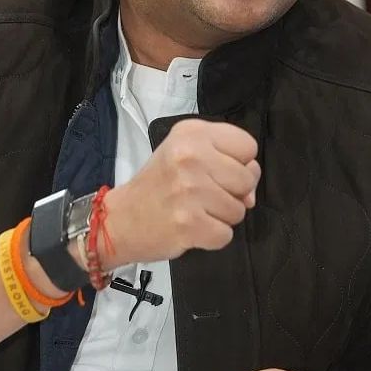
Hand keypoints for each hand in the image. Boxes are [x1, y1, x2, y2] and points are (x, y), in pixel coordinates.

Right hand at [103, 119, 259, 267]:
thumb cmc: (158, 185)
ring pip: (239, 209)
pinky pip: (225, 235)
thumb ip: (225, 164)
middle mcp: (190, 156)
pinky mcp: (189, 223)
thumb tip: (251, 195)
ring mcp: (189, 190)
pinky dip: (212, 237)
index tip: (217, 171)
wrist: (120, 219)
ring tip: (195, 211)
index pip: (248, 145)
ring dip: (221, 217)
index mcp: (191, 133)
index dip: (239, 163)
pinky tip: (192, 228)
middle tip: (203, 195)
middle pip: (248, 178)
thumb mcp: (186, 155)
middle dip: (233, 193)